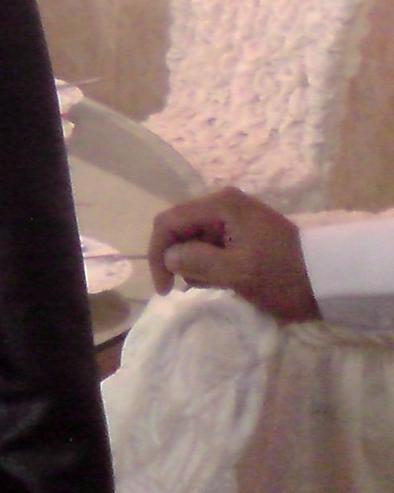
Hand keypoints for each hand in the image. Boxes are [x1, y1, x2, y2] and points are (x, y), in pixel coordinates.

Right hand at [147, 186, 319, 321]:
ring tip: (209, 287)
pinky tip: (220, 281)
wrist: (332, 280)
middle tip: (183, 289)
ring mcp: (236, 215)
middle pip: (180, 227)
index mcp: (220, 205)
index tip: (164, 289)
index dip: (158, 253)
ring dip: (194, 263)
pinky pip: (213, 242)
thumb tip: (169, 257)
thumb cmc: (284, 276)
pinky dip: (209, 262)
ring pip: (195, 236)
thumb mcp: (239, 273)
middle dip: (177, 258)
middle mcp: (223, 202)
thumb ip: (197, 262)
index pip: (169, 221)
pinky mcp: (245, 230)